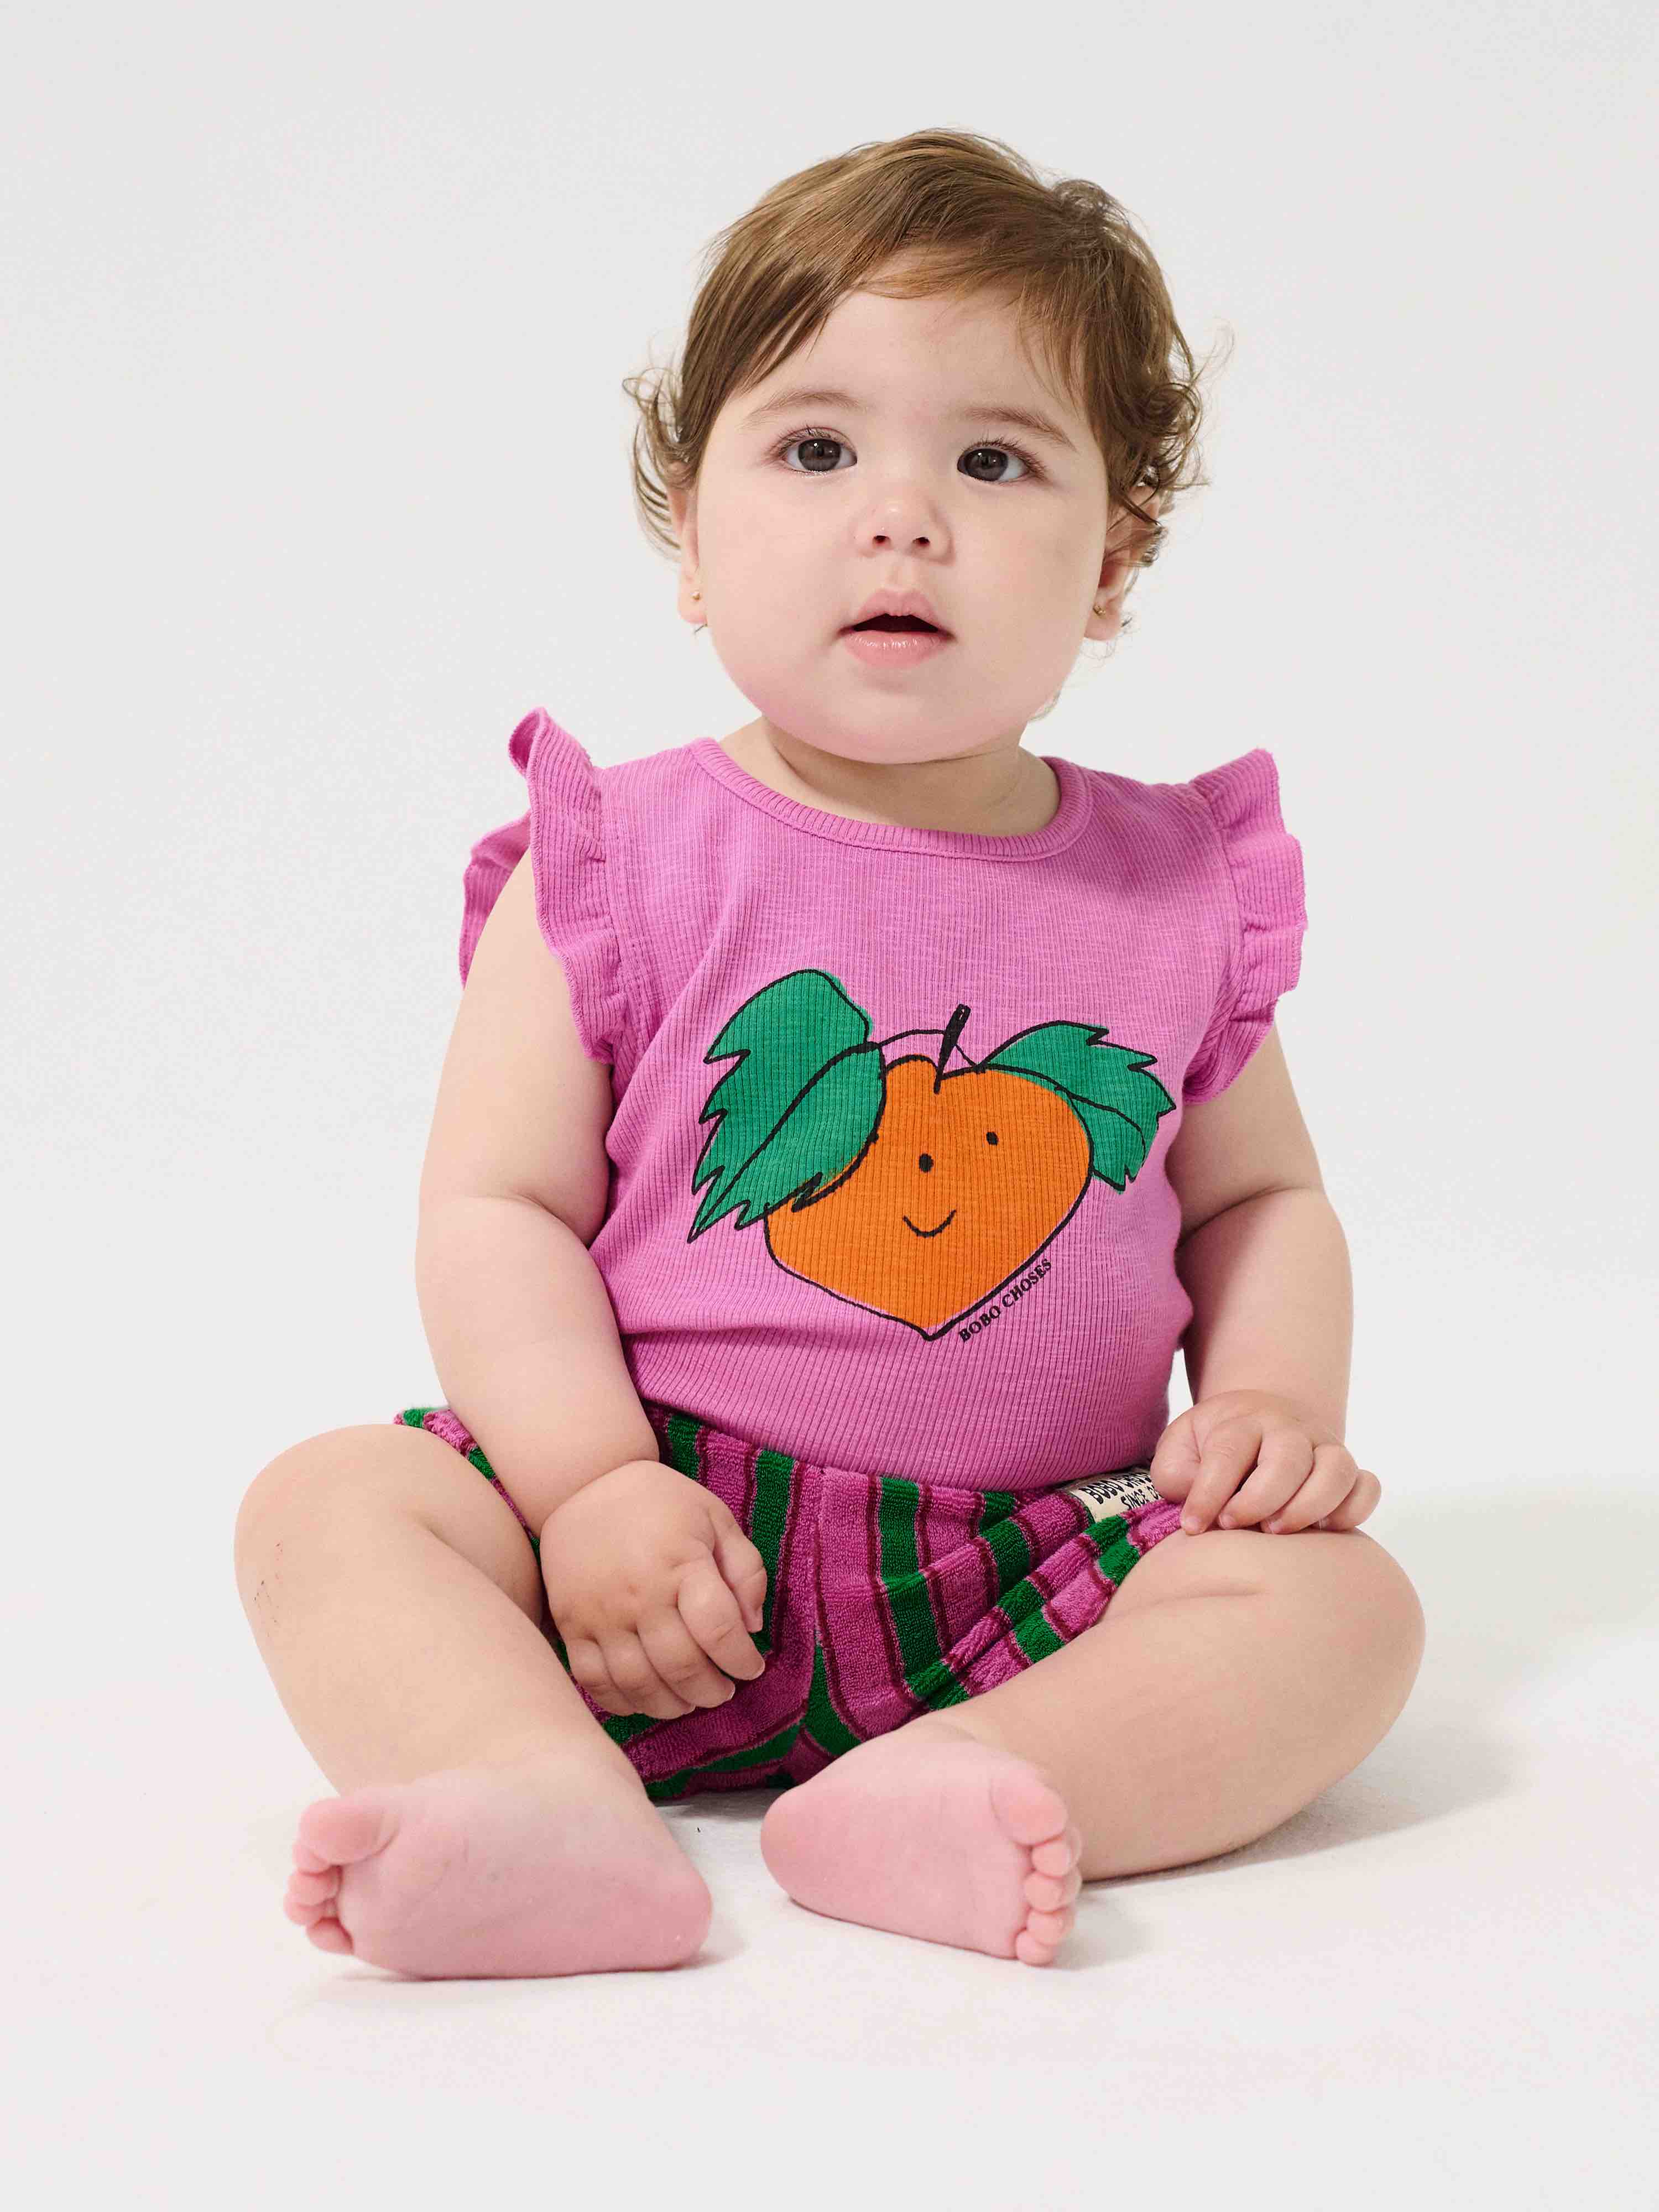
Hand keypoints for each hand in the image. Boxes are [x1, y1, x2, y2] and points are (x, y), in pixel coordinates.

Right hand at [539, 1459, 768, 1718]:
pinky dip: (622, 1702)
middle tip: (723, 1690)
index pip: (718, 1628)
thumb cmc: (662, 1503)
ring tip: (689, 1700)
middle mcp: (638, 1592)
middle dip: (711, 1690)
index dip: (741, 1659)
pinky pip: (594, 1681)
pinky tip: (645, 1698)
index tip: (751, 1667)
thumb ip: (745, 1569)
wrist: (584, 1483)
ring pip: (638, 1683)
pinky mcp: (570, 1624)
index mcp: (680, 1561)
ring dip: (672, 1705)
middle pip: (680, 1665)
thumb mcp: (716, 1518)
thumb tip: (752, 1626)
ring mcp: (599, 1612)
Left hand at [1148, 1390, 1380, 1535]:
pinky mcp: (1349, 1471)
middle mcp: (1289, 1429)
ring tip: (1277, 1530)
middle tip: (1235, 1524)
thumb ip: (1176, 1474)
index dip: (1209, 1493)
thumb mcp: (1180, 1450)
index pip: (1228, 1452)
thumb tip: (1198, 1504)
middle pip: (1288, 1457)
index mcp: (1242, 1421)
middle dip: (1260, 1498)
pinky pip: (1367, 1487)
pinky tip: (1324, 1530)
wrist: (1260, 1420)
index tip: (1192, 1526)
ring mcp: (1324, 1447)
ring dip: (1310, 1505)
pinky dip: (1354, 1509)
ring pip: (1336, 1469)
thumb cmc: (1212, 1446)